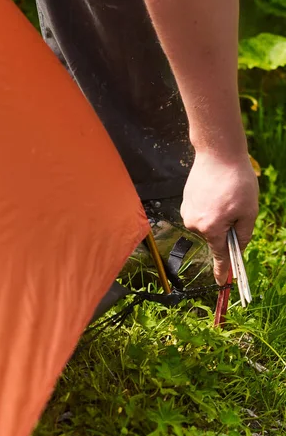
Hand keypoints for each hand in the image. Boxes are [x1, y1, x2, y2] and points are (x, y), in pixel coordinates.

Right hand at [180, 151, 258, 284]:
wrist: (217, 153)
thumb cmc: (237, 180)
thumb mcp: (249, 210)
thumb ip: (244, 234)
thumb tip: (238, 249)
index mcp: (211, 228)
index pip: (219, 255)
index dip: (223, 270)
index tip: (223, 283)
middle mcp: (194, 224)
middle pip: (215, 237)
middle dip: (227, 228)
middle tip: (237, 206)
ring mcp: (187, 213)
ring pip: (208, 225)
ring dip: (219, 216)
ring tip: (226, 195)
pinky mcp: (185, 203)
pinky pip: (201, 214)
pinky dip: (210, 208)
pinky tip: (216, 192)